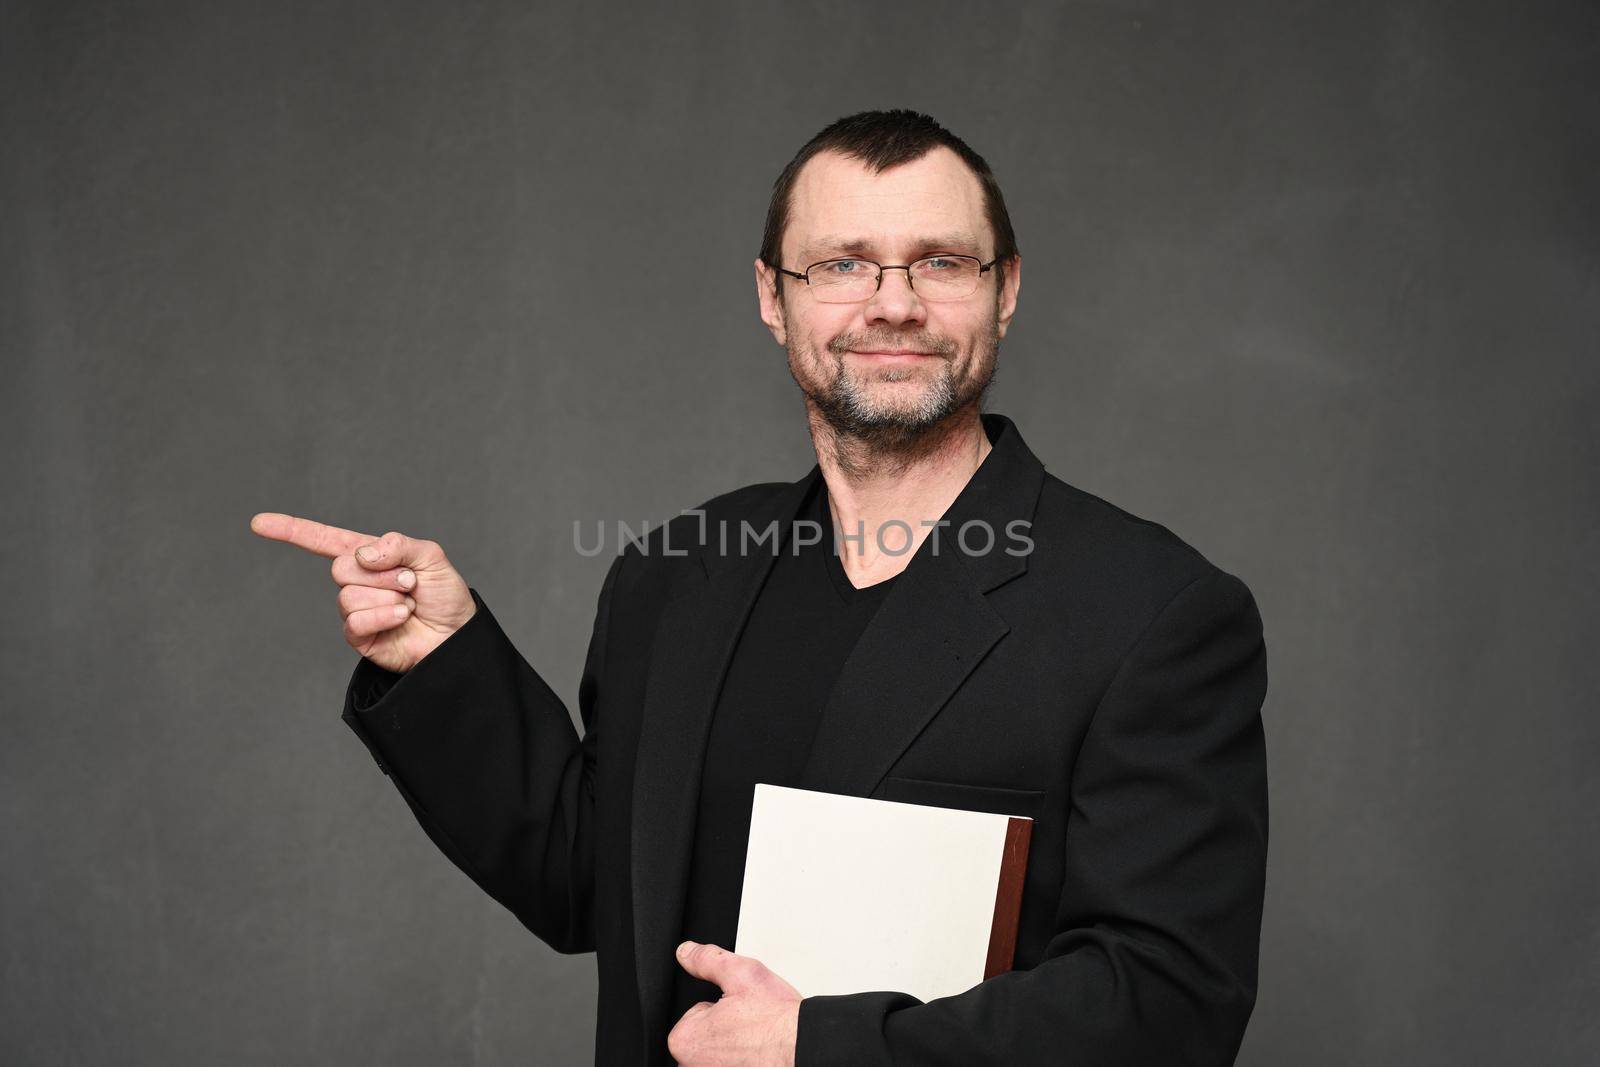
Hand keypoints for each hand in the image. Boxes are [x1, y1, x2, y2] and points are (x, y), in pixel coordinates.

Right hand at [250, 512, 475, 672]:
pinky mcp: (358, 636)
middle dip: (382, 573)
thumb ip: (398, 545)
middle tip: (409, 582)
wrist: (457, 636)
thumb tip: (362, 554)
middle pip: (341, 567)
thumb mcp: (430, 556)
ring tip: (408, 602)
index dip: (291, 530)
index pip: (324, 540)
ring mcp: (355, 609)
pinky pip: (355, 621)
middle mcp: (357, 581)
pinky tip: (402, 617)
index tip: (259, 523)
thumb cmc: (445, 595)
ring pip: (349, 595)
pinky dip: (384, 615)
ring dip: (388, 595)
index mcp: (369, 556)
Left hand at [668, 942, 800, 1066]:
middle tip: (750, 1022)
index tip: (739, 1009)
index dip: (721, 1006)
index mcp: (685, 1040)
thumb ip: (706, 960)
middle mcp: (694, 1066)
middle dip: (726, 1026)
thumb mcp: (739, 973)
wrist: (803, 1046)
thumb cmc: (775, 1020)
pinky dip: (745, 1060)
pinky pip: (734, 1064)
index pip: (696, 1013)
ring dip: (736, 1045)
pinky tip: (761, 1053)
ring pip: (722, 1053)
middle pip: (707, 1035)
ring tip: (758, 1037)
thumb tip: (687, 952)